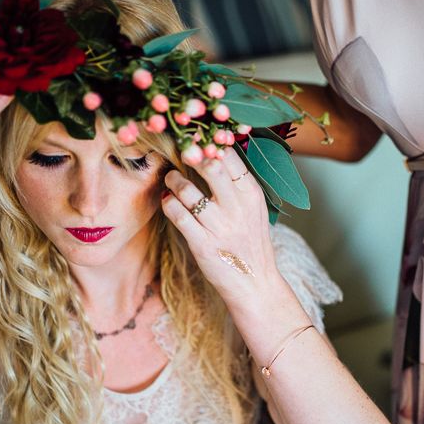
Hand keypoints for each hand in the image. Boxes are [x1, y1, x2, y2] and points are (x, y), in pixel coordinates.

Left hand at [161, 148, 281, 305]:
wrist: (254, 283)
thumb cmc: (250, 242)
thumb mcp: (254, 208)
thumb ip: (237, 182)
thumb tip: (212, 150)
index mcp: (251, 193)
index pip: (229, 155)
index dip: (208, 144)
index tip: (195, 140)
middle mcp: (237, 207)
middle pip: (210, 166)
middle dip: (189, 154)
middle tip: (178, 152)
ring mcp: (219, 226)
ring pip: (188, 190)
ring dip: (174, 180)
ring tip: (171, 179)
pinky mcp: (202, 244)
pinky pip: (178, 215)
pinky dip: (169, 203)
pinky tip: (168, 201)